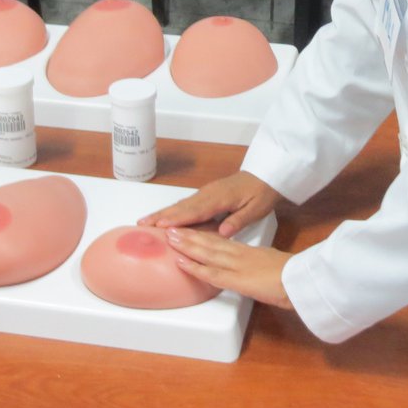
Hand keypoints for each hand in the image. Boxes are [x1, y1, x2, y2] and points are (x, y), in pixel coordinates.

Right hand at [139, 170, 279, 236]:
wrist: (266, 175)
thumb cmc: (262, 193)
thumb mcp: (256, 209)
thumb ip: (238, 220)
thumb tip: (222, 232)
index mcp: (219, 198)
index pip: (195, 211)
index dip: (177, 219)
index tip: (160, 227)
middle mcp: (208, 194)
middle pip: (181, 207)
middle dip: (161, 216)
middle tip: (141, 225)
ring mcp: (206, 193)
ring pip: (181, 204)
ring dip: (162, 213)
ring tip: (145, 222)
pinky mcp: (206, 195)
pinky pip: (186, 204)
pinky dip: (172, 211)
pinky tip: (164, 218)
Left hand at [167, 228, 292, 308]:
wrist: (301, 280)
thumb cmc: (291, 275)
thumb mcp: (271, 262)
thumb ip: (257, 262)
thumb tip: (252, 264)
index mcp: (247, 251)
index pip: (219, 241)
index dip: (201, 235)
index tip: (187, 230)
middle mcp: (238, 255)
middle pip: (209, 242)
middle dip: (188, 236)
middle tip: (170, 229)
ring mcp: (236, 266)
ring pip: (206, 253)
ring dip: (186, 245)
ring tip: (170, 238)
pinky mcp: (236, 279)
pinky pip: (210, 272)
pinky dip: (194, 267)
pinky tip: (181, 262)